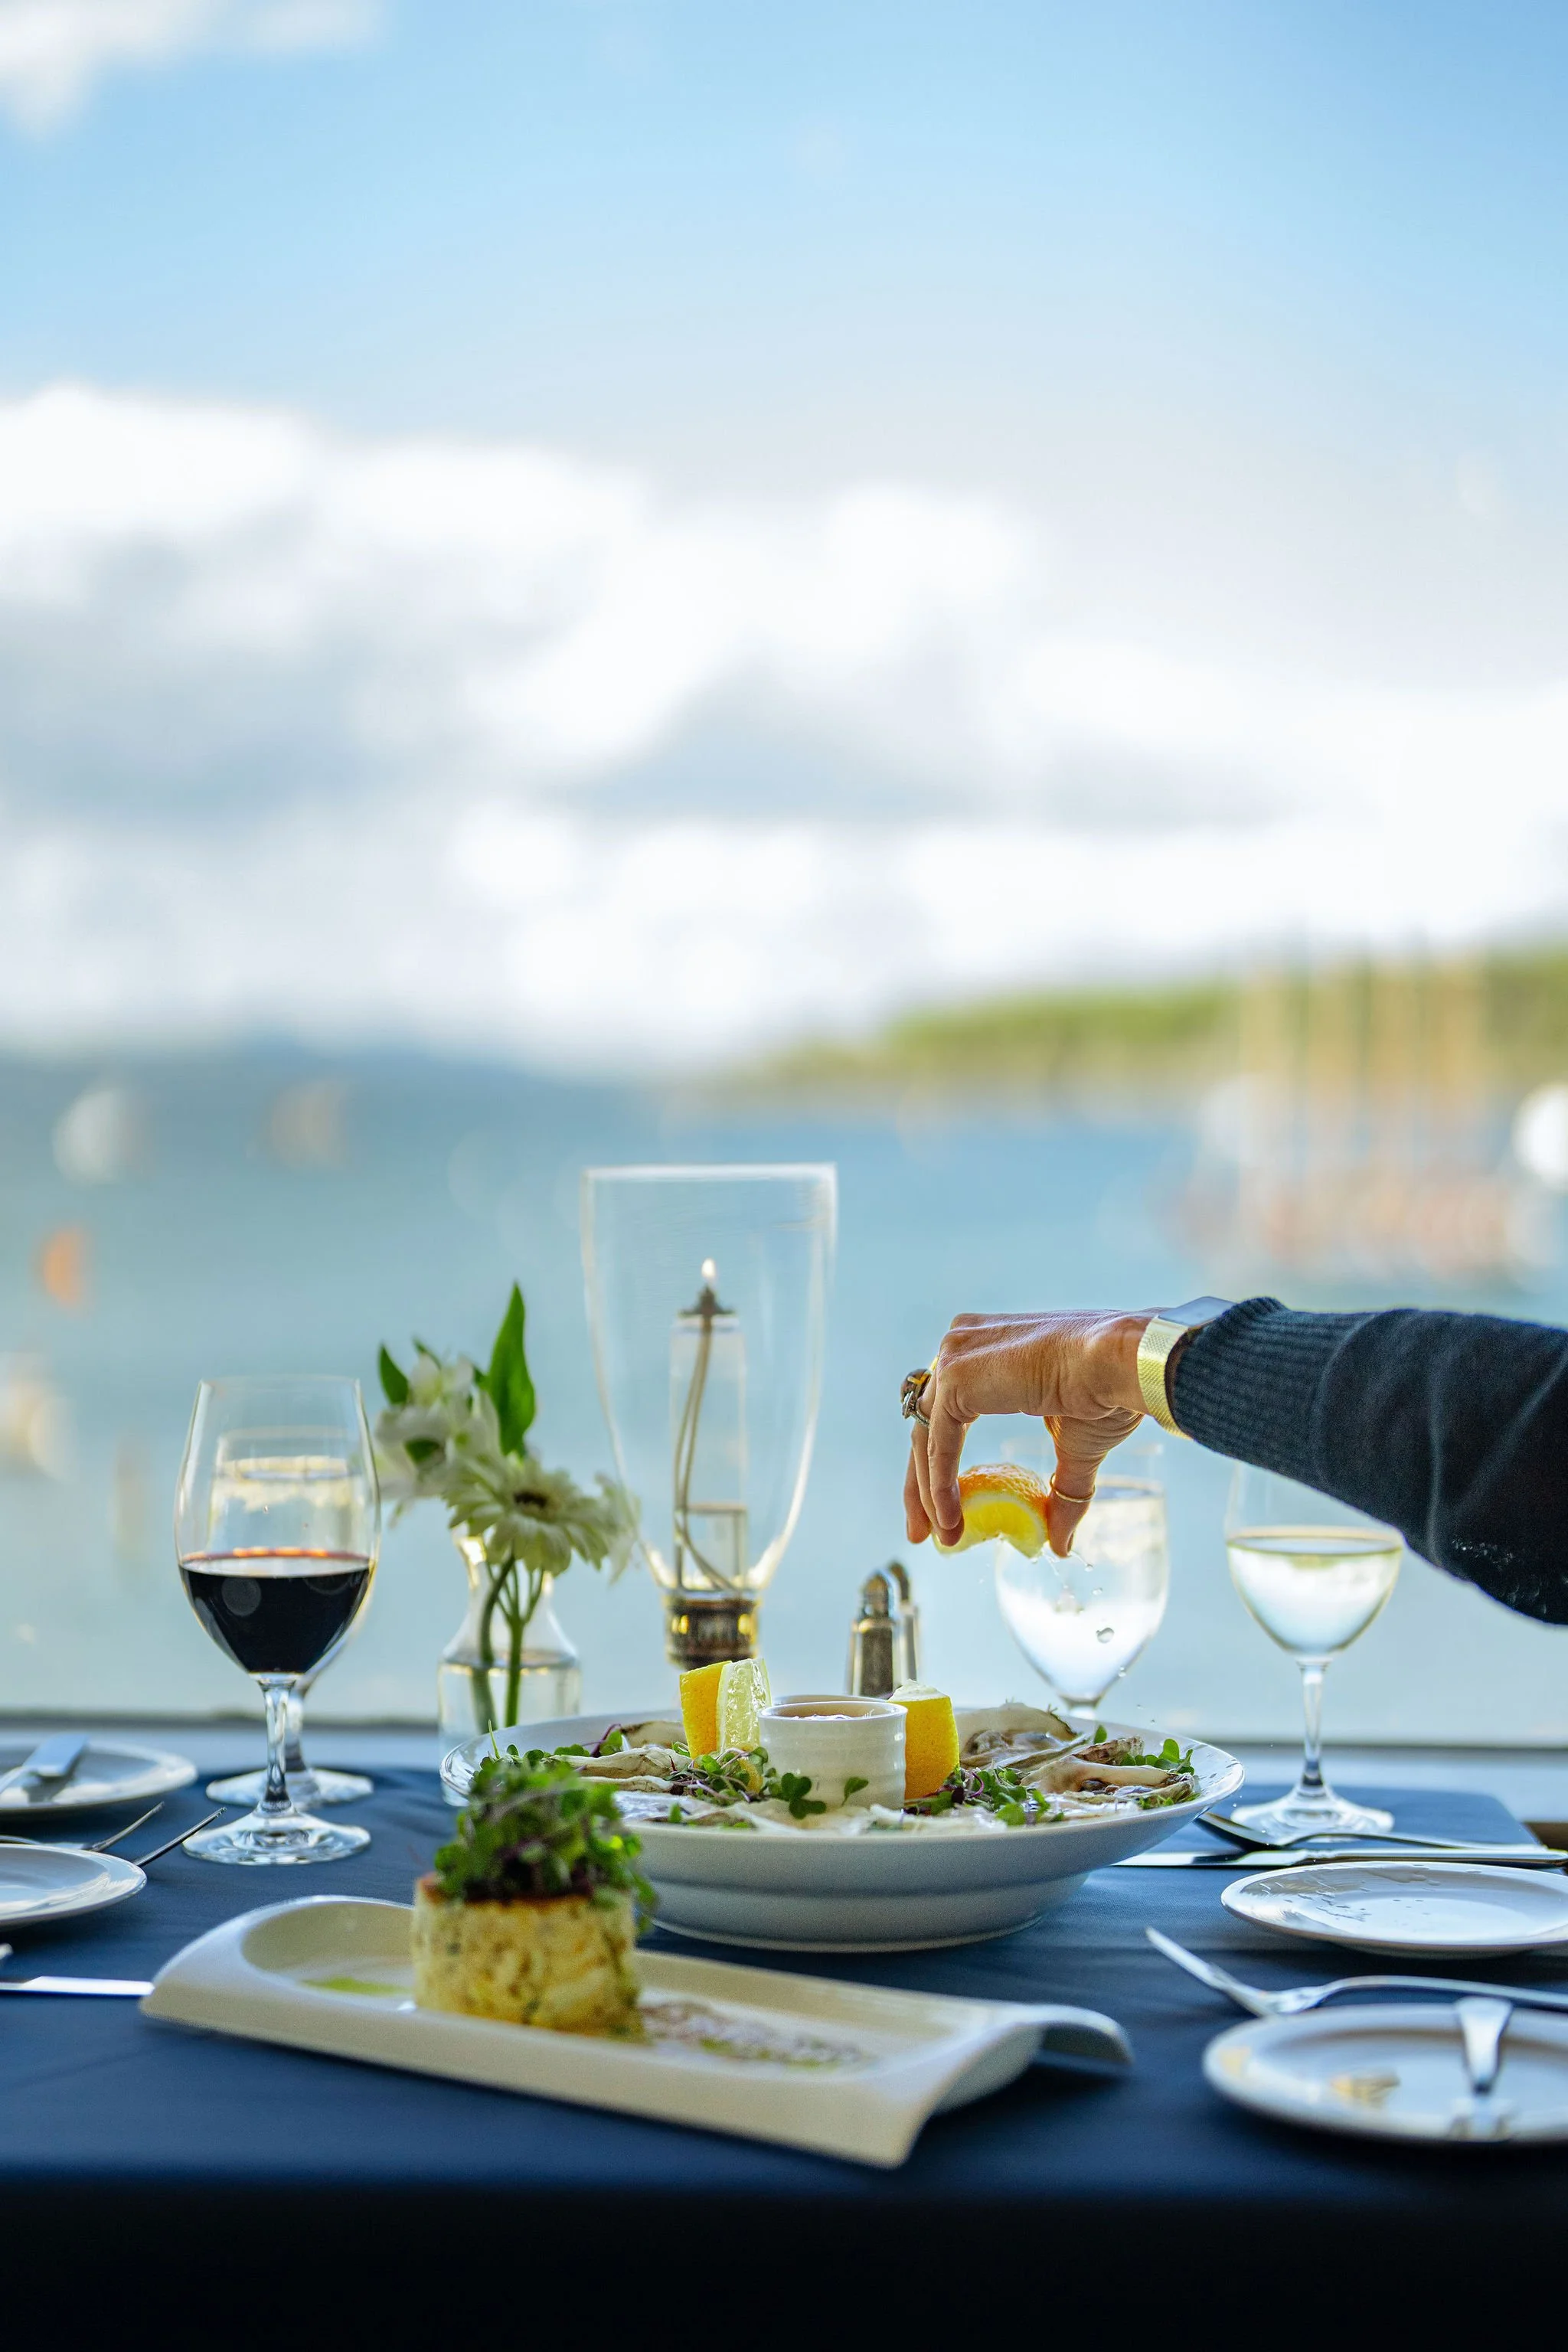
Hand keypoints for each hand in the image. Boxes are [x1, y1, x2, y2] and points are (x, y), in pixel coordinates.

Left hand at [904, 1310, 1150, 1556]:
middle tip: (925, 1533)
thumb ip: (1059, 1490)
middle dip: (921, 1484)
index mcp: (986, 1349)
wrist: (1121, 1363)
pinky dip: (939, 1484)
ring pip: (926, 1436)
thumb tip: (1062, 1544)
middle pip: (927, 1424)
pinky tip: (950, 1519)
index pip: (947, 1412)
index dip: (940, 1464)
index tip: (945, 1510)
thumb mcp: (1076, 1447)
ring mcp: (955, 1356)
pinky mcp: (957, 1377)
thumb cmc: (1108, 1392)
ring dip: (928, 1493)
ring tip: (943, 1538)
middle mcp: (962, 1345)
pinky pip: (937, 1442)